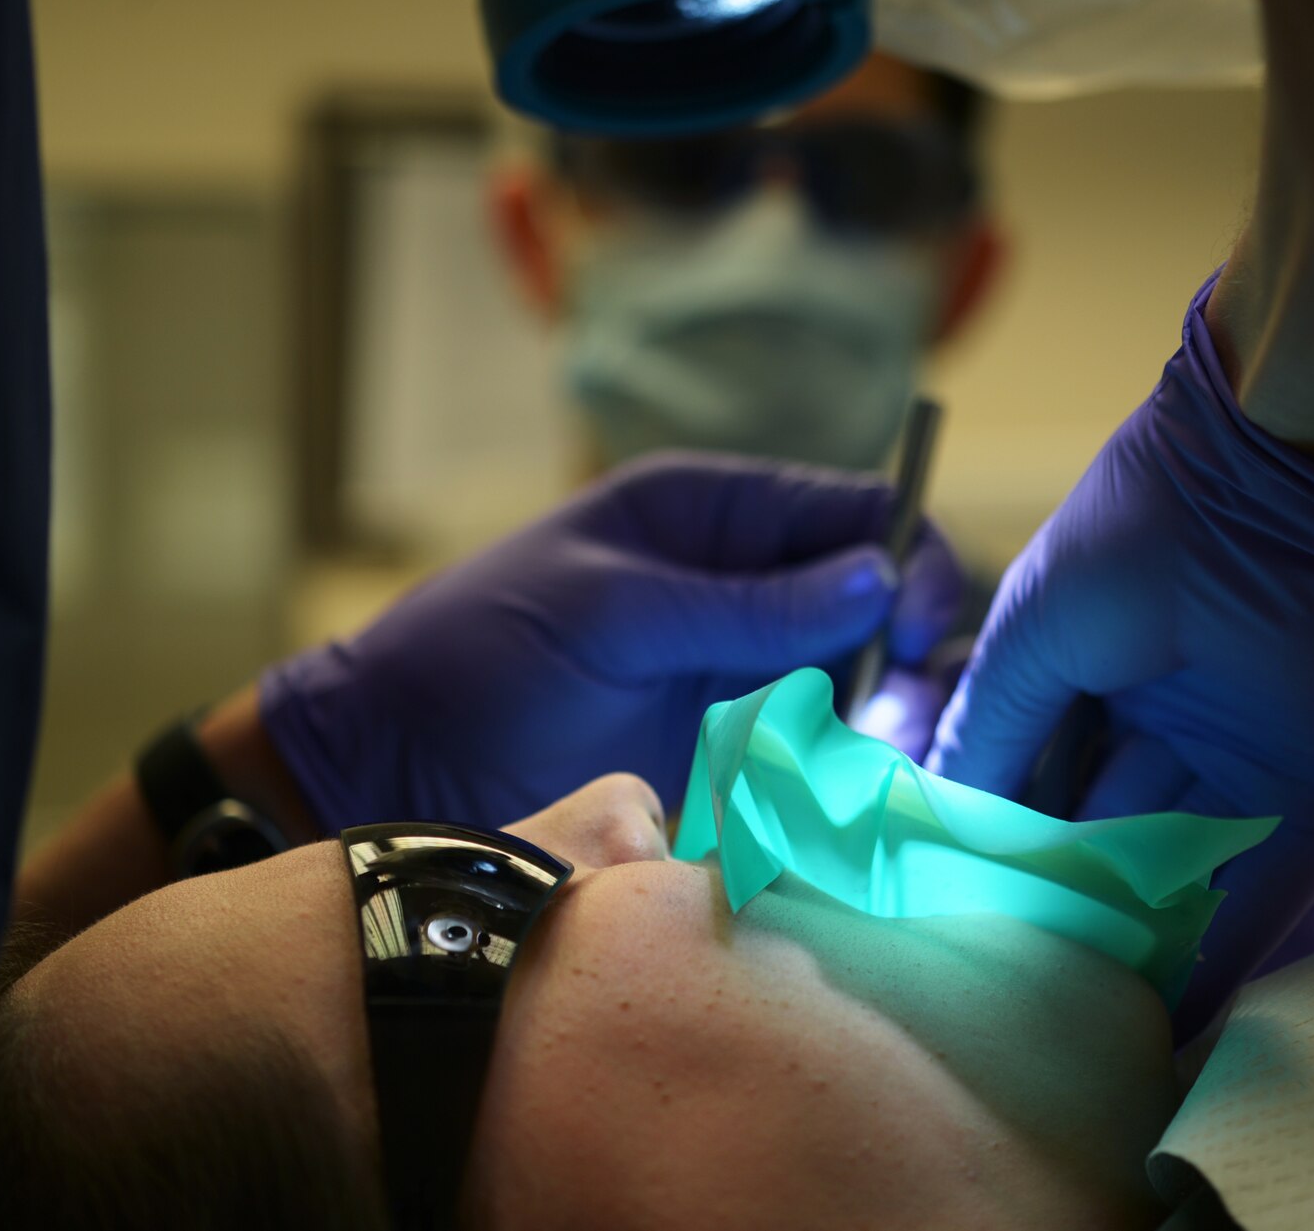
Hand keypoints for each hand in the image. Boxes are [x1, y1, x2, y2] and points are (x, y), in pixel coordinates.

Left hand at [262, 453, 965, 830]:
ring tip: (889, 769)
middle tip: (906, 722)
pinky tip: (849, 801)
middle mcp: (738, 582)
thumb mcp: (613, 615)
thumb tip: (879, 578)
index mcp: (711, 513)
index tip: (918, 628)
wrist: (394, 759)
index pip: (853, 512)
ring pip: (857, 679)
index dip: (905, 560)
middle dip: (909, 653)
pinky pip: (812, 746)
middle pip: (873, 599)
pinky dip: (842, 770)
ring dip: (886, 720)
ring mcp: (733, 665)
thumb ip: (744, 606)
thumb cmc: (482, 656)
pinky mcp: (721, 744)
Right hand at [928, 277, 1313, 1036]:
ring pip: (1180, 876)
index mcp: (1105, 670)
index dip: (996, 840)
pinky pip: (1266, 898)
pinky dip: (1220, 963)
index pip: (1040, 777)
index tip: (944, 910)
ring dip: (1131, 942)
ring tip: (1063, 1017)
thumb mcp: (1034, 632)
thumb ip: (988, 730)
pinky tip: (1166, 1025)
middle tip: (1000, 979)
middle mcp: (1177, 723)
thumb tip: (934, 817)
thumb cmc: (1146, 533)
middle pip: (1107, 835)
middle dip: (1059, 901)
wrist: (1299, 479)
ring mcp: (1256, 766)